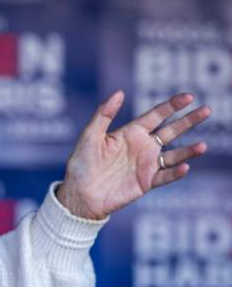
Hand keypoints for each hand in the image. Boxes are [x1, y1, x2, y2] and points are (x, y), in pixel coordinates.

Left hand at [56, 91, 211, 219]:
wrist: (79, 193)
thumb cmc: (82, 163)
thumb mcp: (90, 136)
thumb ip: (104, 114)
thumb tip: (119, 92)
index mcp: (131, 133)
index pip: (156, 115)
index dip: (172, 106)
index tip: (188, 96)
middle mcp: (142, 147)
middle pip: (171, 131)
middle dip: (189, 121)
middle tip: (207, 110)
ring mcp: (146, 165)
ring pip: (174, 154)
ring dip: (188, 151)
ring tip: (202, 146)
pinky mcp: (146, 182)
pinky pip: (165, 176)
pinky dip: (175, 172)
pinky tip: (184, 167)